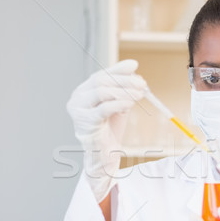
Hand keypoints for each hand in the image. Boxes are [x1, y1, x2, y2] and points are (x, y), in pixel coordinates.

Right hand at [67, 60, 145, 200]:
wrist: (104, 155)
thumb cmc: (110, 130)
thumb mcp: (119, 105)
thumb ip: (123, 90)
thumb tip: (135, 73)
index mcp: (83, 91)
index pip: (101, 74)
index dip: (118, 69)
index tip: (134, 65)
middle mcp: (77, 98)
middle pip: (101, 81)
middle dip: (124, 81)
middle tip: (142, 84)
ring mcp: (78, 110)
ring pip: (102, 92)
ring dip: (124, 91)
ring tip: (140, 94)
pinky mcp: (84, 122)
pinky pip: (103, 108)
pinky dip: (118, 103)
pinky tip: (130, 103)